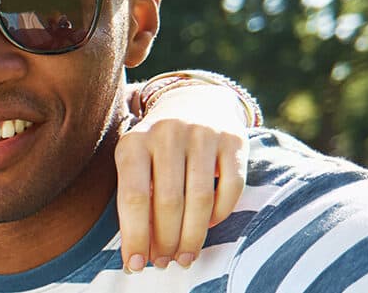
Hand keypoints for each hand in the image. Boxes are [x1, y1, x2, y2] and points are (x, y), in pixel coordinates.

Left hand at [114, 83, 249, 272]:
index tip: (136, 265)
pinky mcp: (234, 140)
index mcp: (133, 142)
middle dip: (167, 241)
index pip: (133, 197)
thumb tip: (139, 253)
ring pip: (200, 198)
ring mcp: (203, 134)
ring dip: (193, 236)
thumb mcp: (136, 163)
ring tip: (186, 256)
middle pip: (168, 202)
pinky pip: (231, 187)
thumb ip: (136, 201)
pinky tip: (208, 227)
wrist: (194, 102)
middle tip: (166, 263)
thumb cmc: (157, 148)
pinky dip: (220, 214)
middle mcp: (167, 133)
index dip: (135, 236)